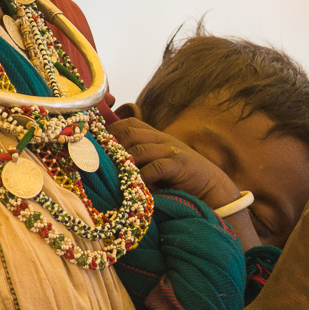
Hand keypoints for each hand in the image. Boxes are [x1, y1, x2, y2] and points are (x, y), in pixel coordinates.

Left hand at [108, 117, 240, 205]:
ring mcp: (171, 150)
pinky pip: (155, 167)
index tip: (96, 145)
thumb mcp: (158, 162)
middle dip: (112, 146)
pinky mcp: (179, 165)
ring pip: (139, 149)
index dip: (110, 131)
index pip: (129, 123)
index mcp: (156, 136)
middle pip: (130, 133)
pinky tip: (135, 185)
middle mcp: (162, 139)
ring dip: (124, 162)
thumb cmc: (180, 178)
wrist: (211, 186)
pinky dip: (142, 176)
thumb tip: (109, 165)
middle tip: (99, 161)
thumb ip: (140, 159)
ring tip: (112, 175)